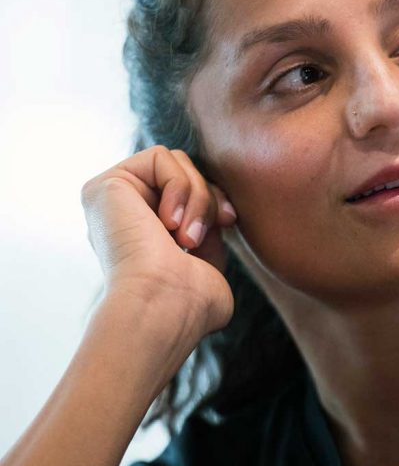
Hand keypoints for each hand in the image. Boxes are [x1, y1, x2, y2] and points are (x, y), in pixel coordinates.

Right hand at [81, 146, 236, 337]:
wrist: (164, 308)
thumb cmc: (189, 302)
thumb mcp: (208, 258)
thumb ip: (206, 228)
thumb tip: (218, 209)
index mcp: (142, 235)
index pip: (187, 192)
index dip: (214, 199)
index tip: (229, 220)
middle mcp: (122, 216)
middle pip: (183, 172)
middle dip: (207, 196)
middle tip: (203, 234)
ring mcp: (110, 201)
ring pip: (175, 163)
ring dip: (196, 196)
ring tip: (188, 237)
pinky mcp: (104, 187)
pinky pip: (159, 157)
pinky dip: (179, 186)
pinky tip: (169, 224)